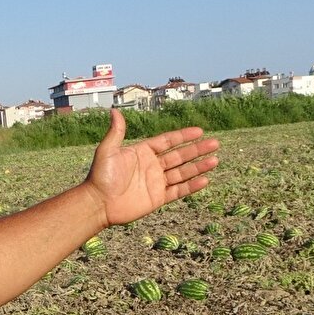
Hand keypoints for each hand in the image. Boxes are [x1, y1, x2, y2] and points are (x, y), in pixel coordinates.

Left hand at [84, 108, 219, 226]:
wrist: (98, 203)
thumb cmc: (100, 176)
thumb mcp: (107, 151)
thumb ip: (116, 132)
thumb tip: (115, 110)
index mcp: (143, 152)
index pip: (167, 141)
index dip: (183, 136)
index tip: (200, 131)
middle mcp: (152, 166)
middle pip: (179, 156)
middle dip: (197, 150)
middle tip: (215, 143)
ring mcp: (156, 182)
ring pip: (182, 173)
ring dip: (199, 167)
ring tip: (215, 160)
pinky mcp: (157, 198)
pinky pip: (178, 191)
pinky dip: (191, 186)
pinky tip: (205, 180)